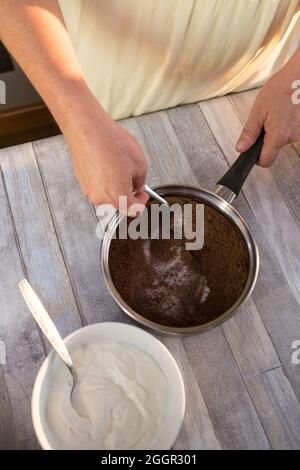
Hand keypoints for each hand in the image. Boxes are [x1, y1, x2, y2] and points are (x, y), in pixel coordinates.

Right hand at [63, 96, 148, 214]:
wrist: (86, 128)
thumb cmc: (110, 143)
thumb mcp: (140, 163)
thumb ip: (141, 181)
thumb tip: (137, 185)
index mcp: (118, 197)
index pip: (133, 211)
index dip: (142, 202)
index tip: (143, 195)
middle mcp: (101, 198)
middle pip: (119, 203)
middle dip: (128, 192)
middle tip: (132, 176)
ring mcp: (89, 190)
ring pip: (107, 193)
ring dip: (115, 184)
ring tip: (119, 164)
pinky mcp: (81, 180)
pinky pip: (97, 183)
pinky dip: (104, 177)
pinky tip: (107, 162)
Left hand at [236, 49, 299, 166]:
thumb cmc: (281, 88)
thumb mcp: (258, 111)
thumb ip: (249, 132)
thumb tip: (241, 148)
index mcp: (278, 136)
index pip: (266, 161)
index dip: (256, 158)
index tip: (252, 150)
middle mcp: (292, 138)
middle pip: (274, 150)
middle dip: (266, 140)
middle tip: (264, 121)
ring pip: (283, 139)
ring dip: (276, 130)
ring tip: (276, 112)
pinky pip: (291, 131)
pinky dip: (286, 124)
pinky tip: (285, 111)